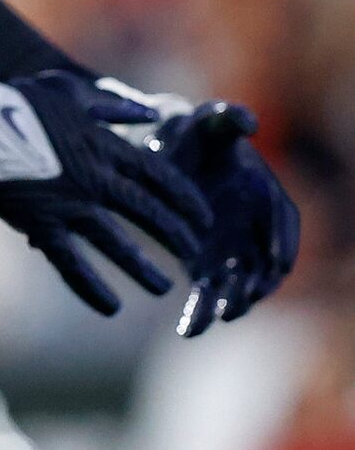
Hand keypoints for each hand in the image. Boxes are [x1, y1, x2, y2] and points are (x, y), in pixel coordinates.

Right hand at [0, 72, 213, 316]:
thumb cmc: (15, 100)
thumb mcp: (67, 90)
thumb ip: (111, 104)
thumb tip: (148, 114)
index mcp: (102, 144)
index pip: (158, 176)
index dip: (185, 199)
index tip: (203, 218)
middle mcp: (93, 177)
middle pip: (147, 211)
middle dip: (175, 235)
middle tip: (193, 255)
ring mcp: (67, 203)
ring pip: (116, 243)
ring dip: (142, 268)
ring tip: (163, 287)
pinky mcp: (39, 224)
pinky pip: (70, 262)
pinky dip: (90, 286)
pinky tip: (109, 307)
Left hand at [152, 103, 300, 336]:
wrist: (164, 151)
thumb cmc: (192, 135)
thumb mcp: (206, 121)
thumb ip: (224, 118)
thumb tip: (246, 118)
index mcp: (266, 194)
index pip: (284, 221)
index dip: (284, 241)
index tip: (280, 262)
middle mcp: (255, 229)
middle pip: (265, 262)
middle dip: (258, 283)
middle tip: (246, 298)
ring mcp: (231, 250)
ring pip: (238, 283)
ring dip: (232, 302)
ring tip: (219, 316)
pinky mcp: (203, 265)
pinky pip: (206, 293)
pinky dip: (200, 313)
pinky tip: (190, 330)